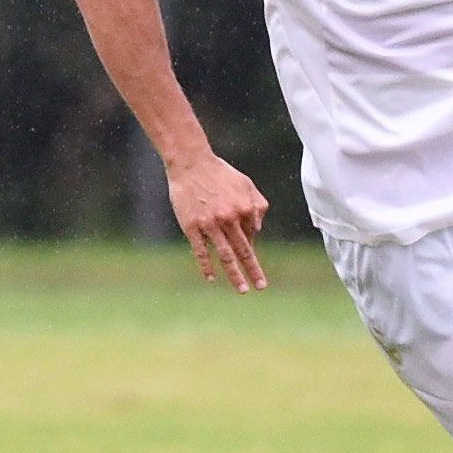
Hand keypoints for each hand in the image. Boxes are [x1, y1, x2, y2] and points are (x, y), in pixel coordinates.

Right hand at [168, 151, 268, 292]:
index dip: (251, 247)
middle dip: (253, 271)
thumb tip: (258, 229)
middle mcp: (229, 219)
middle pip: (243, 251)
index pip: (251, 236)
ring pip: (225, 255)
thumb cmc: (220, 173)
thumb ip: (257, 205)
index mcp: (244, 209)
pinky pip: (201, 252)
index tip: (251, 261)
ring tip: (242, 289)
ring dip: (234, 274)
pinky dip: (206, 266)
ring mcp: (209, 224)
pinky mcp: (191, 227)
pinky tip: (211, 278)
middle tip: (261, 287)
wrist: (191, 163)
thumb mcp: (246, 184)